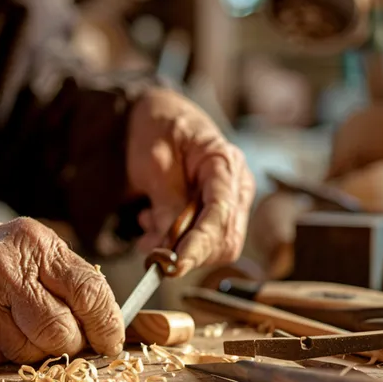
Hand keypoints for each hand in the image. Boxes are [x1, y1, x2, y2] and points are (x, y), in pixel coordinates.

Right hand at [0, 216, 124, 363]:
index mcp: (37, 244)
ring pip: (32, 352)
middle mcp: (7, 267)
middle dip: (72, 345)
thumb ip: (72, 281)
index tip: (110, 342)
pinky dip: (8, 355)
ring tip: (24, 329)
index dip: (107, 325)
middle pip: (61, 331)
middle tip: (66, 340)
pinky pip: (2, 359)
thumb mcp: (34, 249)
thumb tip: (108, 329)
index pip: (90, 292)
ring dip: (38, 353)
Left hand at [127, 87, 254, 275]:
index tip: (175, 264)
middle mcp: (236, 187)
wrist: (157, 117)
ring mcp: (229, 203)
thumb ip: (166, 200)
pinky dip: (176, 245)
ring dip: (178, 249)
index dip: (199, 244)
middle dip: (187, 252)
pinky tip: (153, 222)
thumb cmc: (157, 130)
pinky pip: (203, 245)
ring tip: (147, 223)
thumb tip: (172, 243)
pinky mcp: (215, 215)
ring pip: (215, 248)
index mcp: (225, 164)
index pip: (221, 214)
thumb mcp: (154, 160)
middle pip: (224, 240)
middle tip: (148, 246)